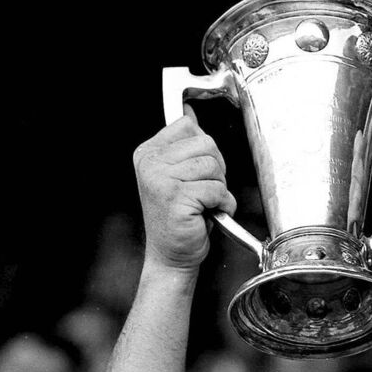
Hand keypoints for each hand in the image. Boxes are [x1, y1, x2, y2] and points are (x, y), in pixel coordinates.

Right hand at [132, 108, 236, 271]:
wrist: (171, 256)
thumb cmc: (179, 219)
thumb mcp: (177, 176)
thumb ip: (183, 148)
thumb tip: (190, 114)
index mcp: (148, 152)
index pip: (187, 125)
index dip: (205, 148)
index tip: (200, 170)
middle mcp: (151, 162)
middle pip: (205, 143)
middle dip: (216, 169)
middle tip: (206, 191)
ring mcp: (161, 179)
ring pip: (213, 165)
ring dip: (220, 187)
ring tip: (207, 203)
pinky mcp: (177, 196)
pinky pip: (216, 188)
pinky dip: (223, 203)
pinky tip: (213, 213)